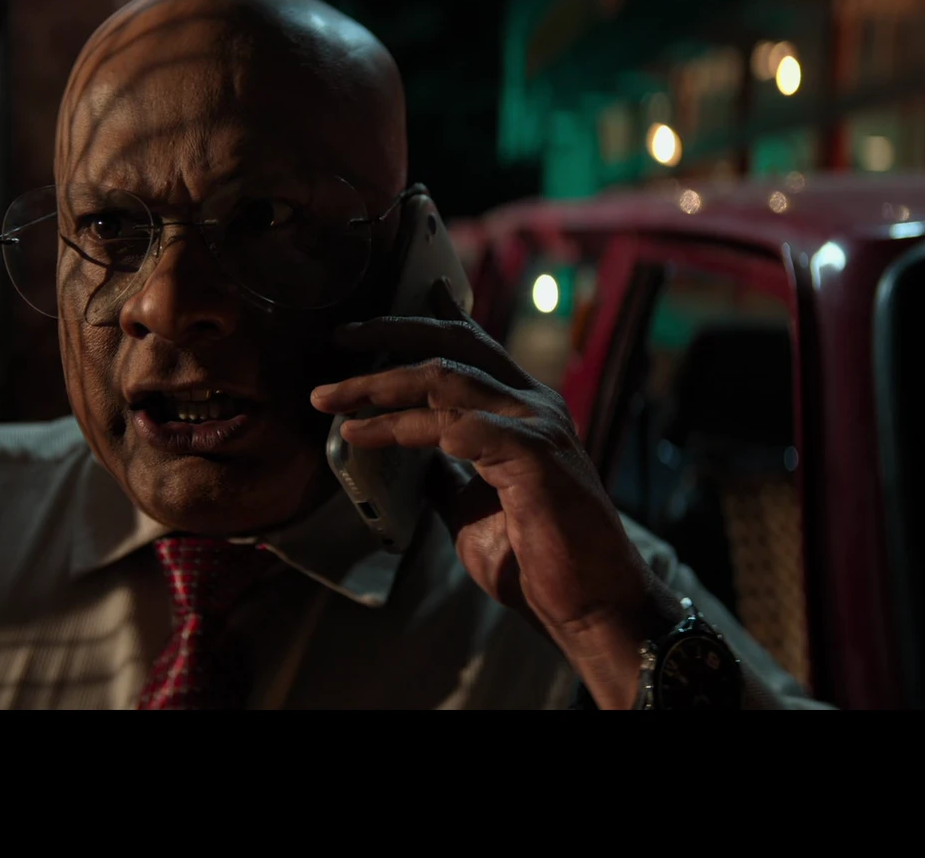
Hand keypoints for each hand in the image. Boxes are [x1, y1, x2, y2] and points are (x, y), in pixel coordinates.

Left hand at [310, 282, 682, 708]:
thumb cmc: (537, 560)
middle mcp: (535, 405)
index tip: (376, 317)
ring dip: (381, 386)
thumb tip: (404, 458)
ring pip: (445, 381)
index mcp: (524, 411)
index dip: (426, 321)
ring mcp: (537, 426)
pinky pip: (458, 428)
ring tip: (333, 398)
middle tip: (340, 337)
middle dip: (391, 335)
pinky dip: (406, 428)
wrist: (591, 606)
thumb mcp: (472, 506)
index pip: (473, 347)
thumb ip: (445, 473)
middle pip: (454, 348)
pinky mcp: (533, 456)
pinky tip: (367, 434)